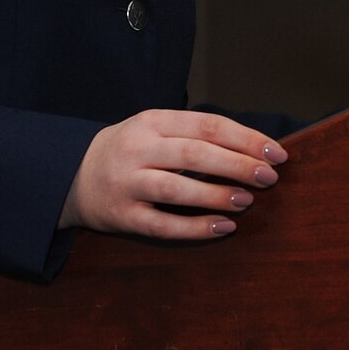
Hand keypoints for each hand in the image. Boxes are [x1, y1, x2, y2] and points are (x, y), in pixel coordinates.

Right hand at [60, 109, 285, 237]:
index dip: (246, 138)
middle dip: (238, 166)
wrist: (71, 175)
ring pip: (178, 190)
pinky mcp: (121, 217)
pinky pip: (163, 225)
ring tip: (248, 200)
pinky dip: (196, 227)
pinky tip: (224, 227)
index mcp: (152, 122)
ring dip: (218, 195)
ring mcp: (127, 184)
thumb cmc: (130, 151)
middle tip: (269, 178)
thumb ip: (195, 134)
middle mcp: (137, 150)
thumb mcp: (155, 129)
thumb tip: (255, 148)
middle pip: (195, 155)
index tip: (277, 152)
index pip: (207, 125)